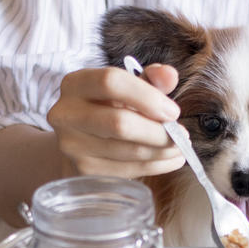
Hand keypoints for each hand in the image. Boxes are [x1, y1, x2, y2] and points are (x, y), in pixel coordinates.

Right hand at [47, 64, 184, 177]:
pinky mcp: (84, 172)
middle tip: (182, 136)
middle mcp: (67, 114)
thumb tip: (170, 75)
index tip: (174, 112)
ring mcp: (72, 146)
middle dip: (159, 132)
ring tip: (180, 148)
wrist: (78, 144)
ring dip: (162, 151)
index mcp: (75, 84)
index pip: (111, 82)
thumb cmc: (107, 111)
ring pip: (128, 151)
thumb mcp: (125, 90)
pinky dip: (157, 166)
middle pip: (120, 123)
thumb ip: (149, 80)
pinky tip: (170, 160)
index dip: (147, 97)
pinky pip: (129, 170)